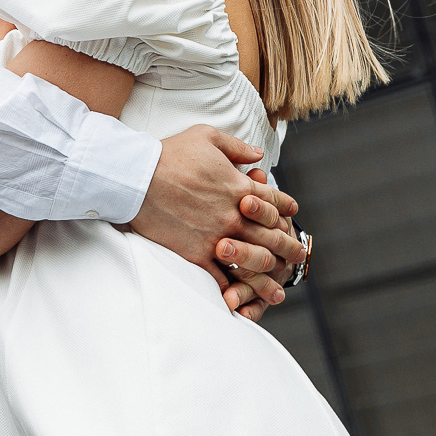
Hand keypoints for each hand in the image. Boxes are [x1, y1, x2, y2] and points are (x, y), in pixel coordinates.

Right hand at [129, 127, 301, 301]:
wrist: (137, 177)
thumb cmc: (170, 153)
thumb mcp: (208, 137)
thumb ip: (237, 147)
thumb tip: (258, 155)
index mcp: (240, 187)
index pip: (274, 201)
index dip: (286, 208)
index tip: (293, 214)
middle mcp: (234, 216)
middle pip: (271, 236)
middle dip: (289, 248)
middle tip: (298, 256)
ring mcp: (217, 237)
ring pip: (251, 262)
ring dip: (267, 279)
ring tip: (277, 292)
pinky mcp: (196, 253)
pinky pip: (219, 276)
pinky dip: (230, 289)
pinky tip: (238, 298)